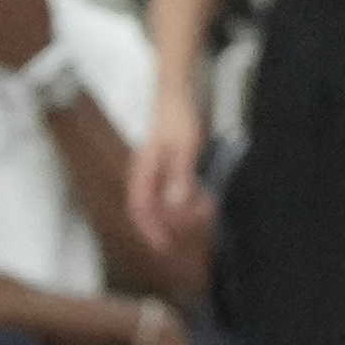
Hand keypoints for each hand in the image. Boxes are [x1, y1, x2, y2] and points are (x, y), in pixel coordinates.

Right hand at [128, 91, 206, 258]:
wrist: (175, 98)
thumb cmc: (177, 119)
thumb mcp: (184, 147)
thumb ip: (180, 175)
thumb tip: (176, 203)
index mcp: (143, 171)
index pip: (139, 208)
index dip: (149, 230)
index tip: (164, 246)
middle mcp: (144, 176)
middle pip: (152, 211)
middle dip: (174, 221)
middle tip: (199, 219)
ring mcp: (154, 175)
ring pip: (164, 204)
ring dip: (184, 212)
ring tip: (206, 206)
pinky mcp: (165, 172)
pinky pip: (172, 194)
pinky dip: (187, 201)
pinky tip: (204, 197)